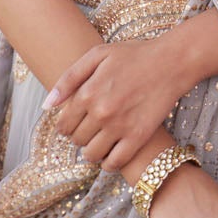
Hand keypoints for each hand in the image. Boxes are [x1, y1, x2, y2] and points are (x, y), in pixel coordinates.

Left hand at [48, 37, 184, 171]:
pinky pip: (115, 163)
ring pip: (92, 155)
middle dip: (80, 135)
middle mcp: (101, 112)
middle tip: (92, 127)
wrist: (171, 62)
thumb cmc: (134, 55)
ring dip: (92, 150)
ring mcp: (120, 126)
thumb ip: (69, 78)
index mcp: (88, 92)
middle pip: (77, 141)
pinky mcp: (138, 137)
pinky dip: (109, 163)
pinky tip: (112, 152)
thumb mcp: (98, 55)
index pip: (63, 125)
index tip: (76, 122)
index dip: (66, 126)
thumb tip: (47, 106)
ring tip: (101, 139)